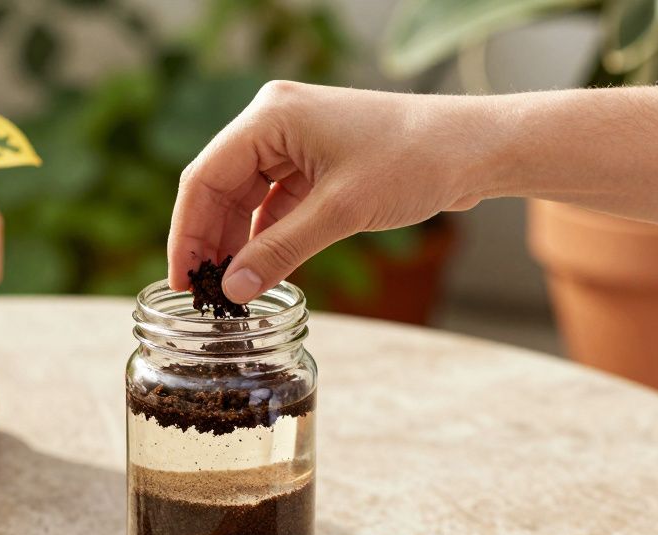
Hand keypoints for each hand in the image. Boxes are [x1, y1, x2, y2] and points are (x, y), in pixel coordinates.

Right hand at [166, 82, 497, 302]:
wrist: (474, 149)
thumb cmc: (413, 161)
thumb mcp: (339, 213)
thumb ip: (279, 252)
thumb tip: (234, 291)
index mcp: (269, 116)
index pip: (203, 177)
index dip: (187, 234)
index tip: (183, 283)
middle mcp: (274, 122)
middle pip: (219, 187)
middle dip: (209, 242)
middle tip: (204, 295)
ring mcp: (294, 141)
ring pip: (244, 198)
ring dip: (236, 242)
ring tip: (229, 291)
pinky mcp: (315, 162)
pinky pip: (273, 202)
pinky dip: (265, 236)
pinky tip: (260, 271)